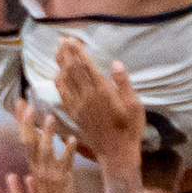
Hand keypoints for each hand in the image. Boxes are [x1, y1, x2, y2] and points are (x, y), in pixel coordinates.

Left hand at [50, 35, 146, 192]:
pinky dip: (58, 82)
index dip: (78, 52)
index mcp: (103, 93)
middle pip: (73, 70)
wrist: (116, 153)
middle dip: (67, 53)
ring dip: (60, 64)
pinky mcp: (75, 114)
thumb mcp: (134, 106)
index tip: (72, 39)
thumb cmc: (129, 129)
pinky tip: (57, 74)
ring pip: (65, 80)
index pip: (86, 67)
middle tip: (62, 39)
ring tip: (57, 50)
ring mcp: (78, 106)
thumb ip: (124, 84)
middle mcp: (87, 97)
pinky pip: (63, 95)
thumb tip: (115, 63)